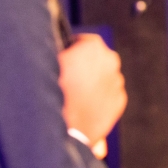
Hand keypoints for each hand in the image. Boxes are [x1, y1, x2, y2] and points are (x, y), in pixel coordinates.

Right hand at [58, 34, 125, 153]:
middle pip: (96, 58)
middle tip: (67, 76)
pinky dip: (98, 97)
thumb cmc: (53, 92)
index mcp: (93, 46)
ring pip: (103, 76)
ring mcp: (116, 82)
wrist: (66, 128)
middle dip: (85, 64)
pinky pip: (107, 94)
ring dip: (92, 81)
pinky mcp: (119, 101)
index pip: (82, 40)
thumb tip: (60, 50)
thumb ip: (59, 51)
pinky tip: (82, 105)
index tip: (63, 57)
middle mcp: (110, 60)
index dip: (71, 48)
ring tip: (73, 94)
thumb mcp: (48, 63)